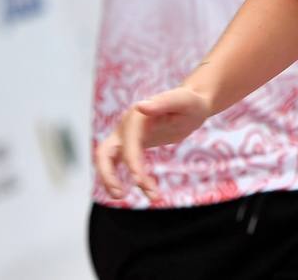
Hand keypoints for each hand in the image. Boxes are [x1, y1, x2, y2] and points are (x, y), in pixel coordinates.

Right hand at [95, 86, 211, 202]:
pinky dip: (119, 177)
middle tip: (120, 196)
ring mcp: (126, 135)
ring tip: (122, 197)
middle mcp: (126, 126)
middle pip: (104, 152)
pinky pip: (118, 162)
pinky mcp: (131, 144)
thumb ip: (163, 102)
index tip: (140, 182)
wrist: (192, 104)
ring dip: (111, 180)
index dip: (132, 163)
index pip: (129, 143)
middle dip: (108, 175)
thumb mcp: (183, 101)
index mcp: (137, 117)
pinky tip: (132, 190)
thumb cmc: (191, 103)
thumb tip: (140, 106)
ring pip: (107, 160)